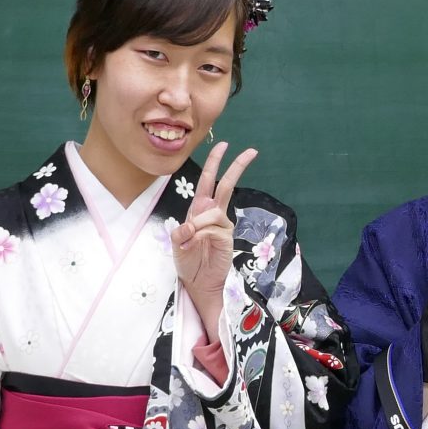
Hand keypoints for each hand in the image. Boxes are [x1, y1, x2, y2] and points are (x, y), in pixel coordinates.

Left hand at [171, 142, 258, 318]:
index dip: (215, 163)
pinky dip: (200, 233)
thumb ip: (181, 232)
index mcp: (199, 210)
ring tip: (189, 240)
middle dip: (235, 166)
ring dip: (197, 223)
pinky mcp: (227, 236)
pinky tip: (194, 244)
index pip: (208, 182)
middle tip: (251, 150)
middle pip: (225, 185)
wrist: (198, 283)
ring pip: (212, 211)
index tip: (224, 145)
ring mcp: (222, 225)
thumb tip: (190, 225)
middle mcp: (213, 214)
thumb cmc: (187, 262)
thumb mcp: (176, 244)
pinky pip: (212, 227)